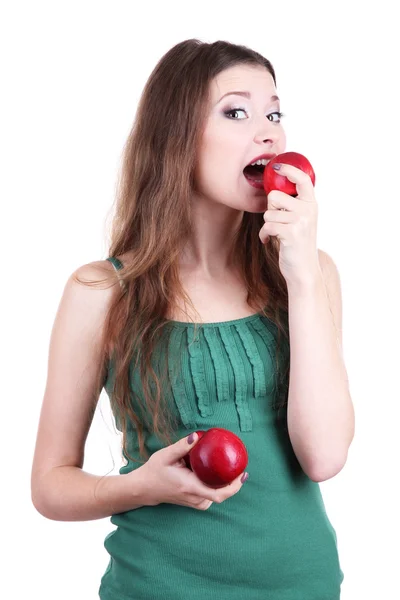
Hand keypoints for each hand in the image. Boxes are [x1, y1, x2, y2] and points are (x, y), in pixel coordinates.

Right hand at [138, 432, 246, 509]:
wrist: (144, 488)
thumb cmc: (155, 471)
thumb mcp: (166, 455)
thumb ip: (182, 446)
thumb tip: (198, 435)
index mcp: (190, 487)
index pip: (219, 494)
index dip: (234, 486)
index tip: (242, 474)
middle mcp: (195, 498)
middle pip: (222, 495)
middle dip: (234, 482)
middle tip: (240, 465)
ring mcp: (195, 502)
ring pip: (217, 495)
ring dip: (226, 484)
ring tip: (232, 467)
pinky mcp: (195, 502)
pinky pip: (212, 495)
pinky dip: (218, 486)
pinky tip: (220, 475)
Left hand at [259, 163, 320, 286]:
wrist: (303, 270)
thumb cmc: (297, 244)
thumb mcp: (301, 221)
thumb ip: (293, 205)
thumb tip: (272, 191)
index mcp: (311, 204)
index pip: (303, 179)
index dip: (289, 170)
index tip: (278, 166)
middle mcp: (308, 210)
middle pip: (275, 196)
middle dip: (271, 209)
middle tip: (279, 222)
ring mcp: (301, 221)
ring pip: (268, 212)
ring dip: (268, 224)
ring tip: (276, 234)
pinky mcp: (291, 233)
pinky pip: (267, 226)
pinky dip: (264, 235)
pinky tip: (269, 241)